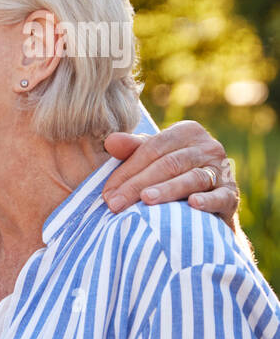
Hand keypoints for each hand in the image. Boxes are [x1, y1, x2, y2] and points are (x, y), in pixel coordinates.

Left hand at [103, 122, 237, 224]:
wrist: (206, 206)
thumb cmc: (170, 176)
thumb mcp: (151, 160)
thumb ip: (132, 150)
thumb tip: (110, 141)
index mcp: (186, 132)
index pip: (152, 149)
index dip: (127, 170)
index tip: (106, 192)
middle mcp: (208, 147)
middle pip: (168, 164)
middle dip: (137, 184)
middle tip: (115, 204)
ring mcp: (222, 170)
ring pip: (191, 178)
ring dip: (167, 190)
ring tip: (145, 200)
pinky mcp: (232, 194)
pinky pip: (220, 196)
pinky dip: (208, 200)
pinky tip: (193, 204)